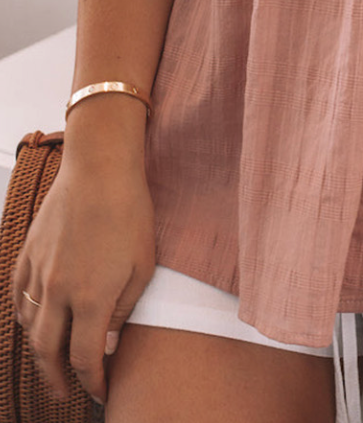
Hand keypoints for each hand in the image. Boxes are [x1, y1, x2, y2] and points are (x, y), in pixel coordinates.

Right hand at [12, 148, 155, 403]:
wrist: (100, 167)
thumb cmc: (130, 212)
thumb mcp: (143, 264)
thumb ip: (125, 309)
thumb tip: (108, 344)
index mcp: (92, 298)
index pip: (85, 358)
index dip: (91, 383)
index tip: (100, 394)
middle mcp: (58, 291)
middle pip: (49, 351)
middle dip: (57, 379)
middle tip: (66, 394)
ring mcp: (39, 272)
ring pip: (29, 326)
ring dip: (39, 350)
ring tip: (51, 361)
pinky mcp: (29, 252)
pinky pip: (19, 295)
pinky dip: (25, 315)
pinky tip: (34, 320)